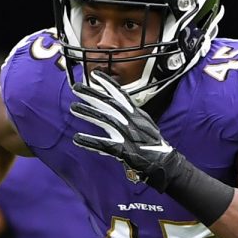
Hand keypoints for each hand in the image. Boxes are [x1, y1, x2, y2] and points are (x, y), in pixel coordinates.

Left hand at [70, 70, 175, 191]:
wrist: (164, 163)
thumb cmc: (153, 144)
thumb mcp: (144, 124)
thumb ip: (130, 116)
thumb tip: (118, 108)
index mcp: (136, 114)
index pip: (120, 95)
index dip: (107, 84)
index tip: (95, 75)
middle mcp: (131, 121)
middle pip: (109, 104)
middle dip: (92, 94)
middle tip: (76, 87)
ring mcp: (127, 134)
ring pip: (105, 120)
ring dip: (88, 113)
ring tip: (73, 107)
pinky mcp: (123, 149)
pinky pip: (103, 144)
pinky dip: (90, 141)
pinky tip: (77, 138)